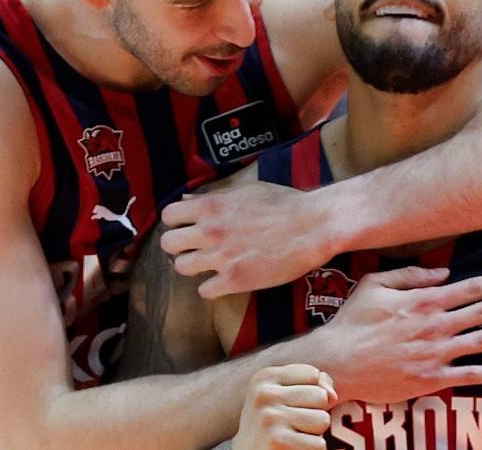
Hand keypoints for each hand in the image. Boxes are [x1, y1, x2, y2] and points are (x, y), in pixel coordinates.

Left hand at [161, 182, 334, 297]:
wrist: (313, 227)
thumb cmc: (284, 204)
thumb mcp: (247, 191)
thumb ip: (214, 197)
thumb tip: (187, 200)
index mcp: (212, 206)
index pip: (169, 215)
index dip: (176, 221)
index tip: (186, 226)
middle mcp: (211, 231)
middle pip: (169, 243)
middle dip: (178, 245)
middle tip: (194, 247)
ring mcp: (222, 257)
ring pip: (182, 268)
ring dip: (193, 266)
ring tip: (208, 264)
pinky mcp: (236, 280)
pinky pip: (204, 291)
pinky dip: (211, 287)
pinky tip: (223, 280)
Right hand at [232, 365, 336, 449]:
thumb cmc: (272, 426)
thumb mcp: (284, 396)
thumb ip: (313, 384)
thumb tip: (332, 395)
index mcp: (265, 377)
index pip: (313, 374)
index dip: (311, 393)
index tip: (291, 406)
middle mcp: (264, 394)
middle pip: (320, 396)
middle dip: (314, 413)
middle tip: (291, 425)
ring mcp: (270, 418)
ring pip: (323, 420)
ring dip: (314, 434)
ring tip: (292, 437)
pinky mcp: (278, 441)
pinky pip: (319, 444)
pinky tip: (292, 449)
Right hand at [305, 266, 481, 403]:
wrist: (337, 362)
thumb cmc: (352, 321)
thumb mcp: (374, 284)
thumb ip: (410, 276)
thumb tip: (443, 274)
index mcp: (423, 301)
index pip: (471, 288)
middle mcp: (436, 326)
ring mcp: (436, 354)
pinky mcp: (432, 379)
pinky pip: (470, 376)